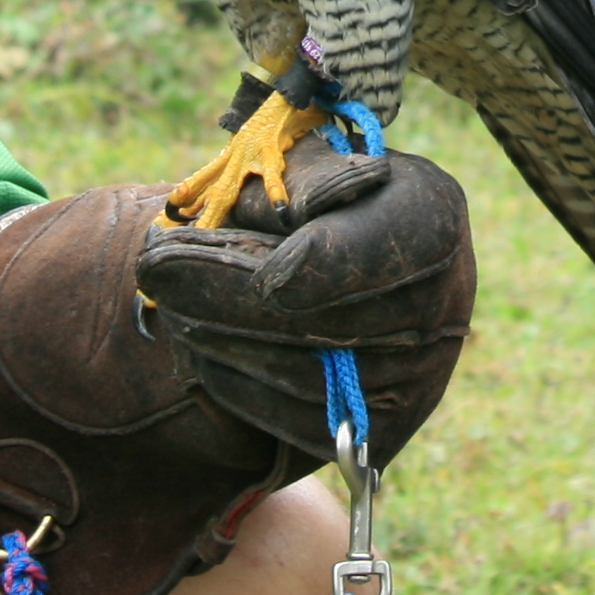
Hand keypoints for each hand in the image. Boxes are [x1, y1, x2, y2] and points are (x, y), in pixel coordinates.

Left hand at [134, 142, 474, 463]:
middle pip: (324, 317)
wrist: (370, 276)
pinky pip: (293, 418)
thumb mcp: (316, 163)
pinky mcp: (380, 431)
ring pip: (297, 372)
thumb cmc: (328, 202)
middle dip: (226, 290)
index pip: (379, 250)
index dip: (323, 266)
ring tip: (165, 300)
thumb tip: (284, 215)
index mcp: (431, 219)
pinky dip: (234, 382)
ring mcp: (416, 377)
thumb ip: (298, 178)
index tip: (268, 272)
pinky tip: (196, 345)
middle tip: (154, 265)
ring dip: (216, 336)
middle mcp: (440, 304)